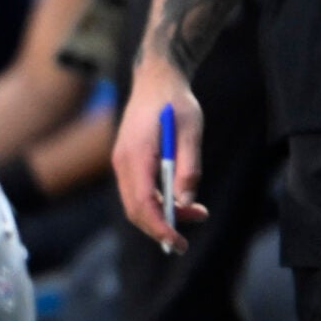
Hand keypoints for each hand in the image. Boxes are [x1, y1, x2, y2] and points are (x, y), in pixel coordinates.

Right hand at [112, 59, 208, 252]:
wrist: (156, 79)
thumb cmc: (176, 101)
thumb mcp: (190, 129)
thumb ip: (188, 165)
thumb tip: (186, 201)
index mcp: (136, 155)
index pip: (142, 203)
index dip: (158, 226)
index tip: (176, 241)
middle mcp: (123, 163)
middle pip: (136, 209)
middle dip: (160, 227)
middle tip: (186, 241)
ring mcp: (122, 163)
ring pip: (136, 202)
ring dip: (162, 215)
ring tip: (198, 214)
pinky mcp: (128, 162)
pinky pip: (138, 191)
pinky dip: (157, 201)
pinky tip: (181, 201)